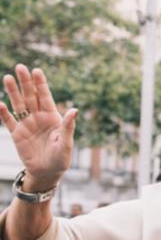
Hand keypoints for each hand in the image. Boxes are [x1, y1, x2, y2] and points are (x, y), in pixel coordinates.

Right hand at [0, 65, 75, 189]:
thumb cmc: (61, 158)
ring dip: (13, 92)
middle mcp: (39, 118)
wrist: (47, 173)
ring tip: (8, 78)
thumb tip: (74, 110)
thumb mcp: (66, 142)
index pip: (45, 97)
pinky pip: (8, 121)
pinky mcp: (17, 134)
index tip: (37, 70)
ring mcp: (27, 125)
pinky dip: (3, 113)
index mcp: (52, 117)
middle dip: (26, 82)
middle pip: (31, 97)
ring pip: (19, 105)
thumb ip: (68, 126)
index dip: (41, 84)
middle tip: (20, 67)